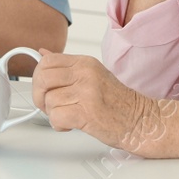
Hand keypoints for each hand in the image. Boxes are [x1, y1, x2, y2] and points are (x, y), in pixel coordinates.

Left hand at [32, 51, 168, 155]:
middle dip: (39, 96)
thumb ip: (66, 66)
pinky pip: (56, 116)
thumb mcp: (92, 74)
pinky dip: (58, 125)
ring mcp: (86, 92)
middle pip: (43, 79)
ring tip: (67, 115)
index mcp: (85, 63)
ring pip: (49, 101)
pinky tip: (69, 125)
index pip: (47, 61)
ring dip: (53, 114)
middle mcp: (85, 74)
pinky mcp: (87, 112)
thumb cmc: (117, 101)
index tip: (44, 88)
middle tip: (48, 105)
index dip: (38, 77)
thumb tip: (43, 54)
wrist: (140, 120)